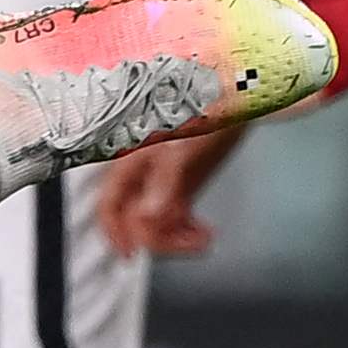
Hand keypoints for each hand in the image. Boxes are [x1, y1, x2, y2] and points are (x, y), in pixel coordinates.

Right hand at [95, 117, 245, 258]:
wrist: (238, 93)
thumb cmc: (206, 107)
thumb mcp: (183, 148)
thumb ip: (164, 184)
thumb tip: (150, 217)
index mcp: (133, 161)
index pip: (110, 205)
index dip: (114, 231)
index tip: (130, 253)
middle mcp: (145, 173)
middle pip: (135, 219)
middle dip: (159, 238)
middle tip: (188, 243)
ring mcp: (165, 179)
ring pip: (157, 221)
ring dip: (177, 237)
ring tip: (203, 238)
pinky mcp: (185, 181)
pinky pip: (176, 215)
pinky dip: (188, 229)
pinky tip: (204, 231)